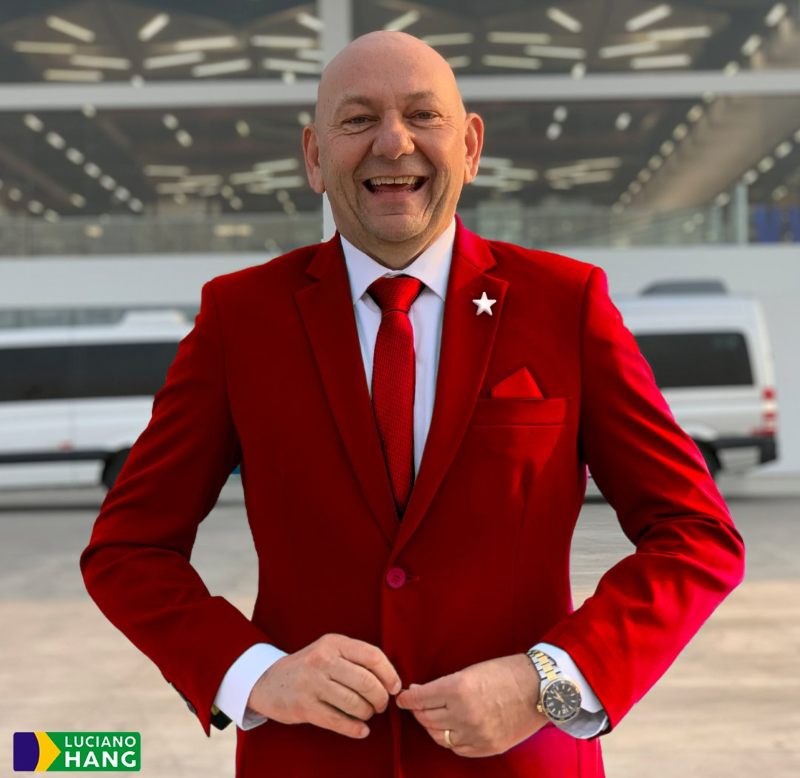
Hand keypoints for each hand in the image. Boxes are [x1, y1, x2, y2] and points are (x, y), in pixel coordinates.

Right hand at [246, 633, 401, 738]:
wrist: (269, 681)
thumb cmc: (311, 667)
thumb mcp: (330, 651)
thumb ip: (357, 658)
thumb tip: (391, 679)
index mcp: (334, 643)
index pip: (372, 656)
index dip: (389, 674)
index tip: (394, 687)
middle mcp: (323, 660)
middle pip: (366, 681)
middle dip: (380, 698)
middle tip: (381, 704)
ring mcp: (312, 684)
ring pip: (354, 703)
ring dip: (367, 713)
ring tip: (367, 713)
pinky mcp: (305, 707)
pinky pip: (338, 721)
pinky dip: (355, 729)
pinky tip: (361, 730)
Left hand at [396, 654, 546, 756]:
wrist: (540, 688)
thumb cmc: (506, 672)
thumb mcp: (472, 670)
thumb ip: (446, 685)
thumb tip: (421, 692)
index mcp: (458, 688)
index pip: (421, 698)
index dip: (408, 698)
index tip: (403, 697)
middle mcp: (464, 713)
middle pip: (427, 718)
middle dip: (418, 710)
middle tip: (416, 703)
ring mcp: (476, 733)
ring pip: (439, 736)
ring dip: (431, 726)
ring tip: (432, 716)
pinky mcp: (487, 747)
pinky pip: (458, 748)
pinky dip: (451, 739)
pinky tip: (450, 729)